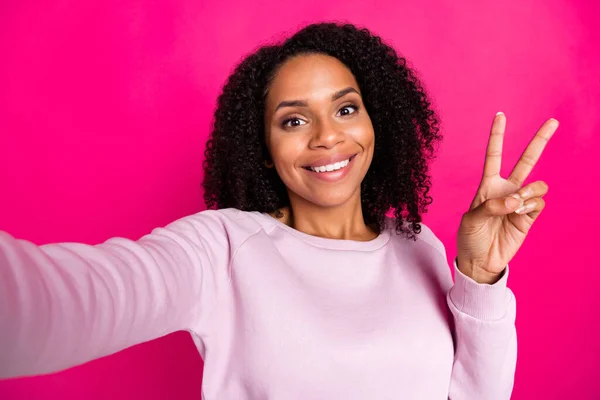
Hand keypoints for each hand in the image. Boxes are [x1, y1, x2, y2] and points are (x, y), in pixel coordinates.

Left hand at [456, 112, 557, 283]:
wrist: (480, 261)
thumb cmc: (470, 237)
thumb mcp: (471, 220)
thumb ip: (491, 206)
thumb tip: (516, 200)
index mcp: (488, 185)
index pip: (494, 155)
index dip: (497, 135)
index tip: (501, 115)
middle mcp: (507, 190)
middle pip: (526, 160)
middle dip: (540, 141)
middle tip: (553, 121)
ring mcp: (520, 202)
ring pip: (537, 185)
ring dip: (529, 193)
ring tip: (515, 207)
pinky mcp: (530, 217)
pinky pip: (539, 203)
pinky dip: (530, 207)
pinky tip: (520, 215)